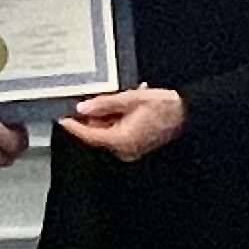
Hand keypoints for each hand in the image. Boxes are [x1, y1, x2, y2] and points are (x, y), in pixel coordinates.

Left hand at [55, 83, 184, 162]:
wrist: (186, 113)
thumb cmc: (163, 106)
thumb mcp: (130, 99)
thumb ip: (104, 104)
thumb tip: (83, 107)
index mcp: (121, 140)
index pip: (89, 136)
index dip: (74, 126)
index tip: (62, 118)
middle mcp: (124, 149)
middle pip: (98, 133)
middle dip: (95, 115)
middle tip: (94, 98)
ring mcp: (130, 149)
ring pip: (108, 131)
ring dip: (109, 115)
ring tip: (121, 99)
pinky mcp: (135, 146)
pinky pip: (119, 132)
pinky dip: (118, 119)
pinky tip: (127, 105)